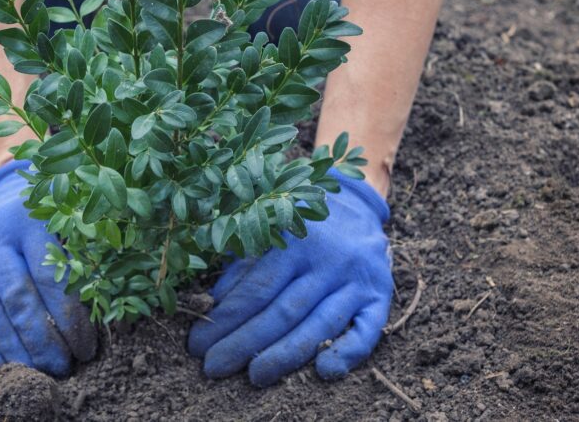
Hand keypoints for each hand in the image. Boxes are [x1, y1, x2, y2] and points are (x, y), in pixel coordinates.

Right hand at [0, 160, 97, 374]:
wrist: (11, 190)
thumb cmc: (57, 210)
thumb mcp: (75, 218)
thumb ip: (89, 253)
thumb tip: (113, 306)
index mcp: (31, 219)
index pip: (49, 277)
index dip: (68, 318)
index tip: (86, 348)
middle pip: (15, 296)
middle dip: (40, 338)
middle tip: (62, 368)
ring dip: (12, 346)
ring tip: (36, 373)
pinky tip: (2, 367)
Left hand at [188, 172, 391, 386]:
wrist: (356, 202)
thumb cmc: (300, 221)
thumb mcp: (269, 231)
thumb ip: (244, 265)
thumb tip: (215, 303)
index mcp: (295, 239)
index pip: (257, 289)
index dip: (226, 320)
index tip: (199, 345)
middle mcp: (329, 260)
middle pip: (283, 311)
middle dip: (245, 343)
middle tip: (215, 366)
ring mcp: (357, 279)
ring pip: (320, 325)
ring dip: (285, 355)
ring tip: (255, 376)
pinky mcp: (380, 296)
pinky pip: (367, 330)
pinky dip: (348, 353)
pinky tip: (324, 371)